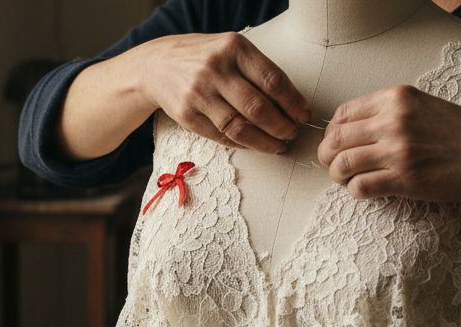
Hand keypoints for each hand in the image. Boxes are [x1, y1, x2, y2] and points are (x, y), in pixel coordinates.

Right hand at [134, 32, 312, 152]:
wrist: (157, 65)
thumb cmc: (204, 58)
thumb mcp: (230, 49)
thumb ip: (257, 70)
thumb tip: (291, 103)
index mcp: (233, 48)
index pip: (272, 80)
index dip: (293, 102)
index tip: (304, 116)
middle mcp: (215, 69)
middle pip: (258, 107)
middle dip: (281, 126)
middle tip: (292, 134)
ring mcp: (199, 94)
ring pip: (240, 127)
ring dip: (264, 141)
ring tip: (278, 145)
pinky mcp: (187, 115)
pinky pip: (221, 136)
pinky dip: (242, 144)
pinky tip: (254, 144)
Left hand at [316, 84, 460, 205]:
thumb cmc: (457, 132)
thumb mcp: (421, 105)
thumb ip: (387, 111)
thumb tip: (348, 127)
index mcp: (395, 98)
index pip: (342, 113)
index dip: (332, 131)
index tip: (337, 142)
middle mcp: (392, 121)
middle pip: (335, 139)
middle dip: (327, 154)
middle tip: (332, 163)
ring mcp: (397, 151)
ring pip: (342, 164)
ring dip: (337, 174)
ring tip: (346, 177)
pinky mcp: (402, 179)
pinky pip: (360, 186)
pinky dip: (355, 190)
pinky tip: (365, 188)